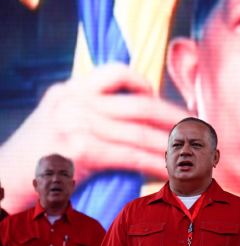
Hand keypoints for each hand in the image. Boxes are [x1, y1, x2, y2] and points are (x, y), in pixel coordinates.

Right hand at [0, 64, 189, 211]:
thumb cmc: (35, 160)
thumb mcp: (57, 122)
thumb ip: (90, 113)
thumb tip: (134, 119)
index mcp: (69, 90)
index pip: (116, 74)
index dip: (148, 84)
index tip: (166, 103)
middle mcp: (74, 101)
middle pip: (139, 103)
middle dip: (174, 116)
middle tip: (198, 127)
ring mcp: (77, 124)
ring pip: (140, 131)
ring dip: (173, 143)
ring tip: (195, 151)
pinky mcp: (81, 151)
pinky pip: (130, 156)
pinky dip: (155, 163)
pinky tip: (171, 171)